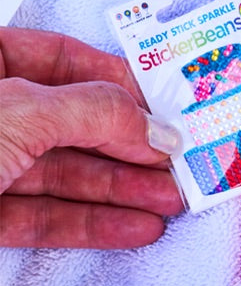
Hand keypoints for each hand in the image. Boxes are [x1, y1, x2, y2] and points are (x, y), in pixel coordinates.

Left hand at [0, 27, 183, 247]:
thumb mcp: (18, 112)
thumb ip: (92, 113)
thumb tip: (150, 126)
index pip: (62, 58)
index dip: (119, 83)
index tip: (166, 109)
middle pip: (73, 123)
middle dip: (131, 148)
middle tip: (177, 163)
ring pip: (64, 175)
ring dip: (122, 191)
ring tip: (170, 201)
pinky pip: (43, 217)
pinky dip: (89, 225)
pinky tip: (133, 227)